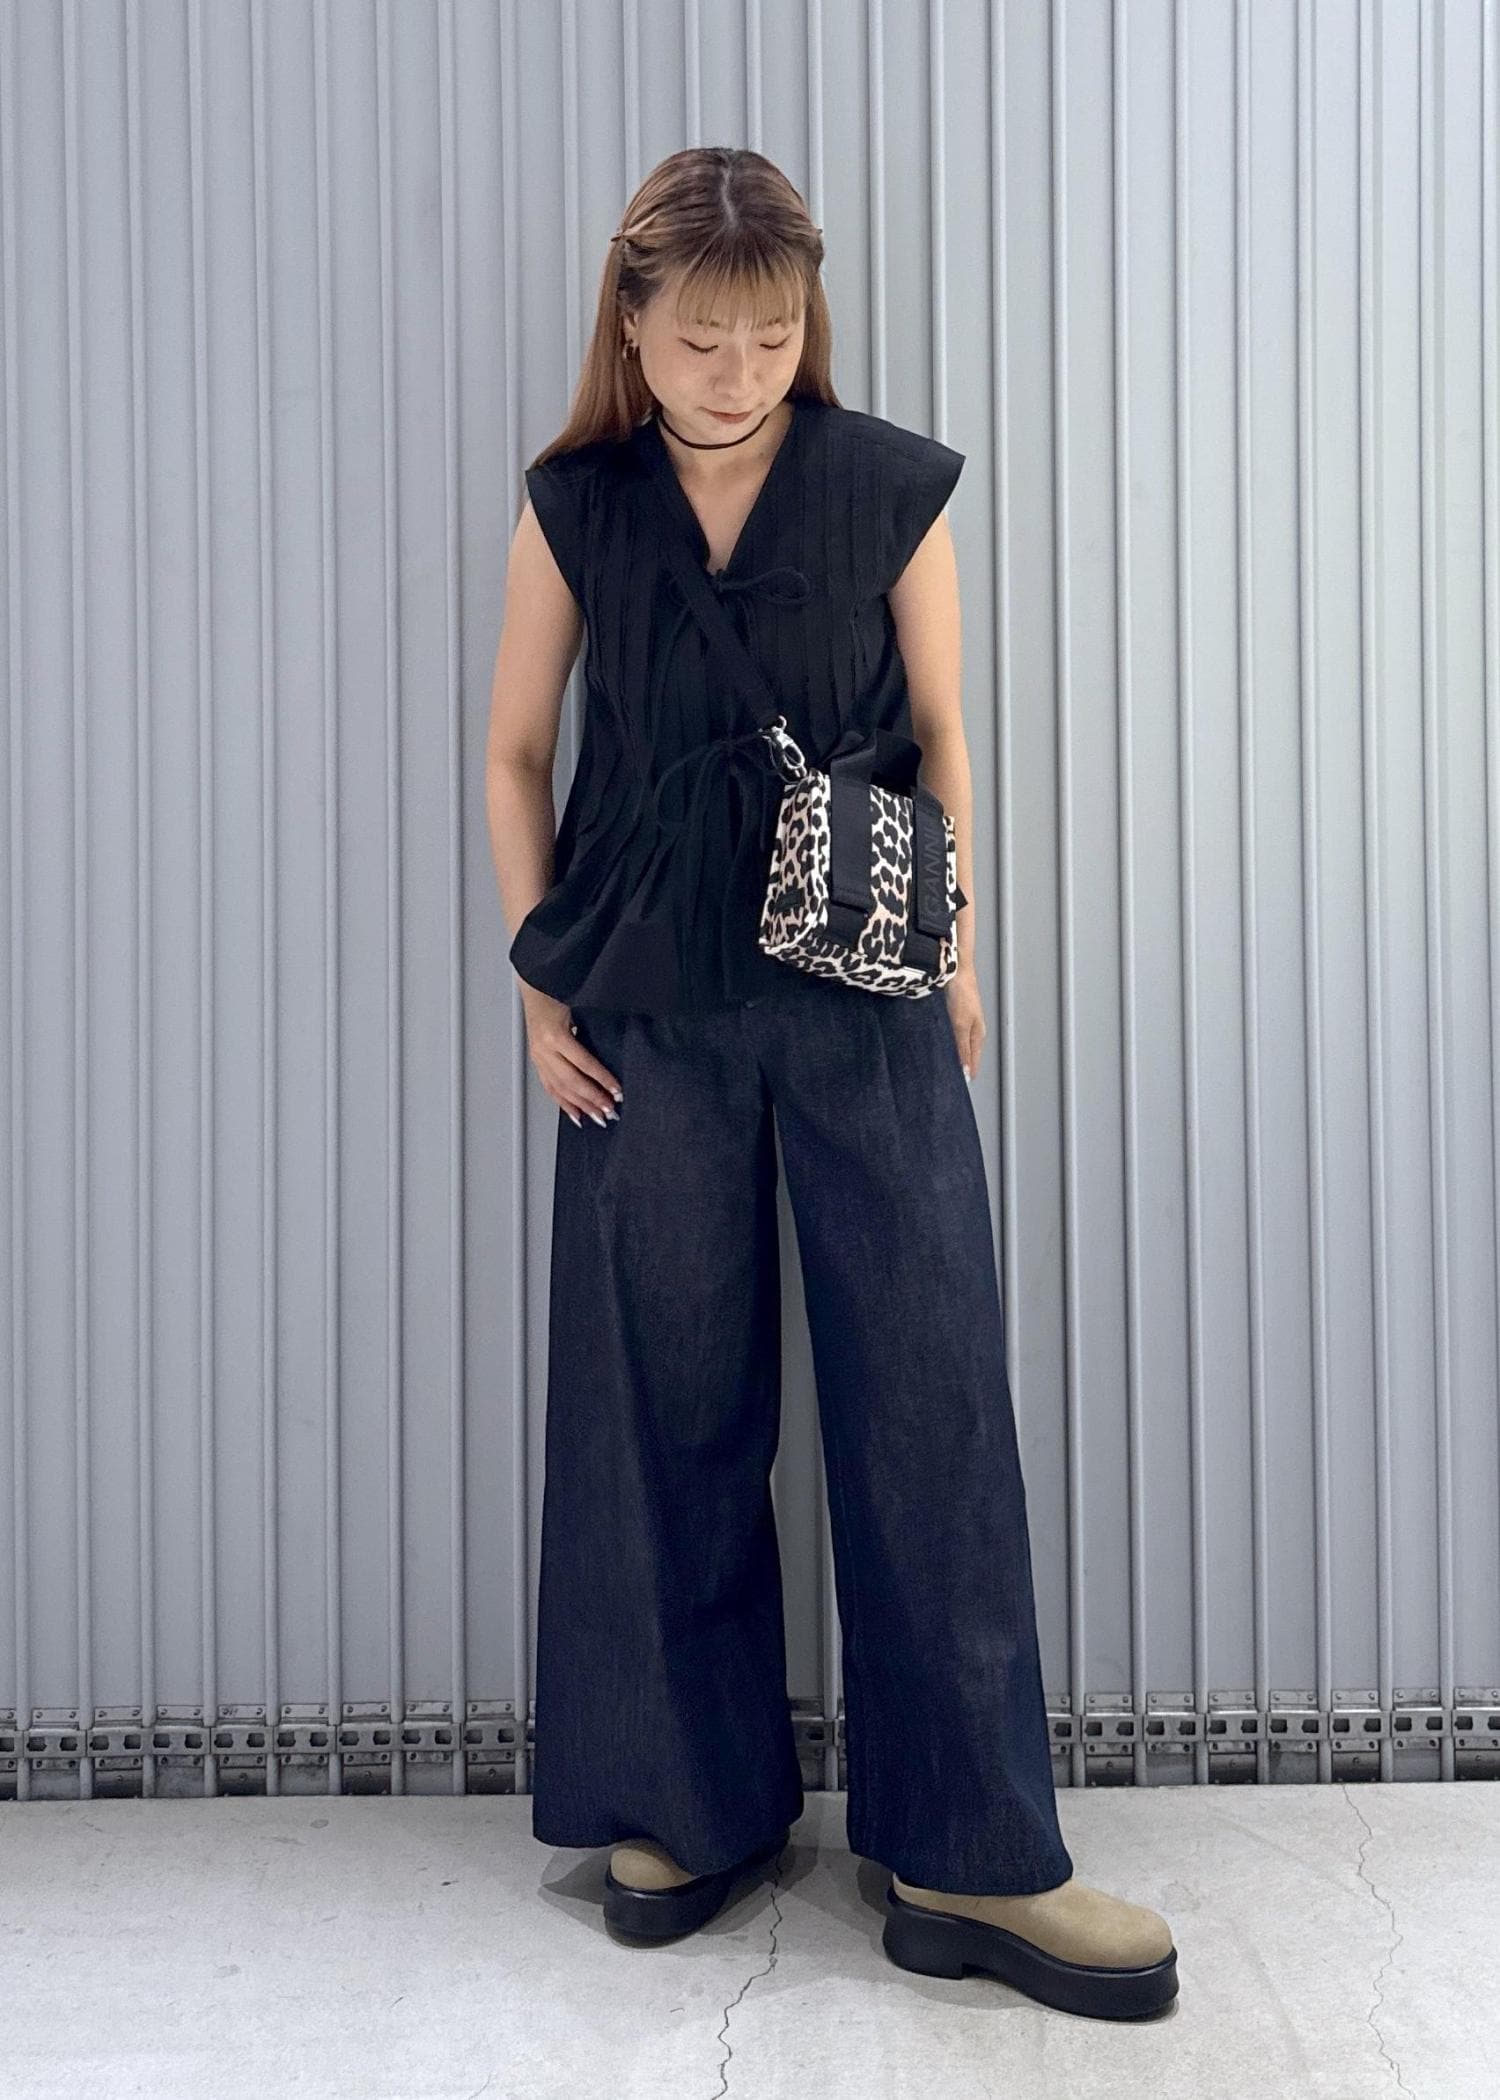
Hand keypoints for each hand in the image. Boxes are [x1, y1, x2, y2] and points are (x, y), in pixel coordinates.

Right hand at [522, 991, 623, 1128]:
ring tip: (598, 1117)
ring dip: (580, 1105)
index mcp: (556, 1034)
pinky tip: (576, 1114)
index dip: (601, 1079)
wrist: (535, 984)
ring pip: (560, 1088)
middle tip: (610, 1111)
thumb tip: (615, 1052)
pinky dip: (563, 1103)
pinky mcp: (537, 1061)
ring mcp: (538, 1057)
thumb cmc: (559, 992)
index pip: (584, 1063)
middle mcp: (545, 1049)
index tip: (617, 1091)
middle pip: (571, 1081)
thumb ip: (592, 1031)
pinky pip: (550, 1087)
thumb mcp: (577, 1007)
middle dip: (592, 1098)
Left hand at [943, 963, 984, 1081]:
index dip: (967, 1074)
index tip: (958, 1088)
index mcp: (977, 1035)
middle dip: (959, 1067)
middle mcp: (972, 1030)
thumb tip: (965, 1070)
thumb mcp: (961, 1024)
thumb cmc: (962, 993)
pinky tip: (935, 1045)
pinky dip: (944, 1043)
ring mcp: (962, 1022)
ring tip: (940, 1066)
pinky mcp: (953, 1015)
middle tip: (946, 1080)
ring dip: (951, 1055)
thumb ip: (962, 1048)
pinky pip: (949, 1035)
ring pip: (957, 1045)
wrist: (955, 970)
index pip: (973, 1062)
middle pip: (966, 1055)